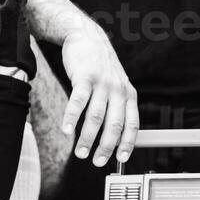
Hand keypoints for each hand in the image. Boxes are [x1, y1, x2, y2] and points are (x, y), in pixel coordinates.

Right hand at [60, 23, 138, 166]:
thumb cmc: (101, 66)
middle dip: (106, 147)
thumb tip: (117, 136)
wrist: (88, 38)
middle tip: (97, 162)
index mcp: (128, 95)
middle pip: (114, 125)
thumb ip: (118, 107)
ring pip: (95, 117)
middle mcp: (118, 90)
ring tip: (80, 152)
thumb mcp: (118, 84)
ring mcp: (102, 84)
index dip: (128, 144)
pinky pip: (78, 102)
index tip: (121, 159)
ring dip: (87, 138)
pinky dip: (72, 118)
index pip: (132, 124)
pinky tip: (67, 130)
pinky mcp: (84, 77)